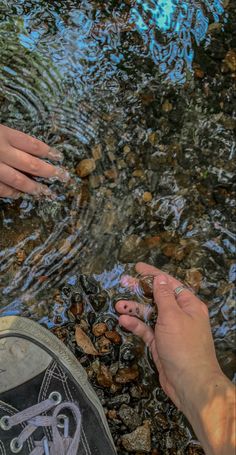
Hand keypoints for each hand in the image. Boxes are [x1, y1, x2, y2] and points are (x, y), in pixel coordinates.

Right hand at [0, 124, 68, 197]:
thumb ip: (7, 136)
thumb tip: (23, 146)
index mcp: (3, 134)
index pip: (32, 144)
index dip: (48, 151)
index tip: (59, 157)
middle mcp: (1, 151)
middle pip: (31, 164)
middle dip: (49, 172)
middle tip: (63, 177)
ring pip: (18, 180)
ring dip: (34, 187)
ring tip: (46, 192)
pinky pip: (2, 189)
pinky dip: (11, 192)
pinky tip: (19, 195)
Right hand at [116, 262, 221, 408]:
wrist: (190, 384)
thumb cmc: (185, 347)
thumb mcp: (173, 317)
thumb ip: (163, 296)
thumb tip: (160, 278)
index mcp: (188, 305)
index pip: (169, 283)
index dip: (153, 274)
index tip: (137, 267)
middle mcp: (180, 315)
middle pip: (157, 297)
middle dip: (140, 290)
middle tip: (123, 282)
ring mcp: (170, 330)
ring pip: (150, 313)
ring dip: (134, 308)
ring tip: (117, 304)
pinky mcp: (161, 343)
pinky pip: (146, 329)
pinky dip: (136, 324)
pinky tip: (123, 321)